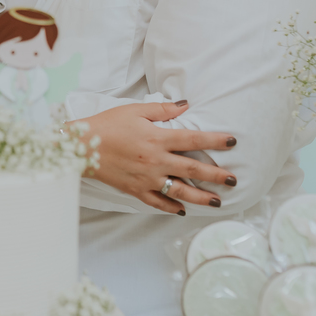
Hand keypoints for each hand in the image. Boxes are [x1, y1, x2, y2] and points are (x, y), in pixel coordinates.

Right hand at [73, 101, 236, 214]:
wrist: (81, 146)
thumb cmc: (107, 124)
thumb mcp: (135, 110)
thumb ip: (162, 109)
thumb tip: (186, 105)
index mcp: (157, 138)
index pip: (193, 139)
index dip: (216, 140)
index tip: (233, 142)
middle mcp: (155, 160)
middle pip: (192, 168)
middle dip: (216, 175)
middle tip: (234, 180)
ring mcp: (146, 178)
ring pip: (179, 191)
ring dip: (201, 197)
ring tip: (217, 202)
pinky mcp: (135, 189)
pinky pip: (157, 202)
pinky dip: (171, 208)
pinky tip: (183, 210)